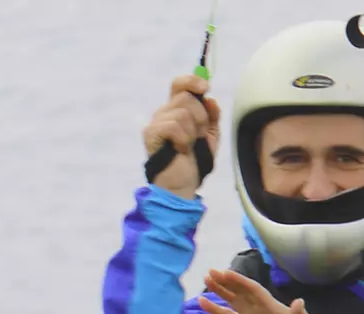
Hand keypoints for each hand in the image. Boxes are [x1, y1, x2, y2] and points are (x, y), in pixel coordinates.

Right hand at [143, 74, 219, 199]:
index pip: (179, 85)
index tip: (205, 86)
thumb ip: (212, 117)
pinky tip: (180, 149)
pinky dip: (183, 139)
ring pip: (182, 112)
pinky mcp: (151, 133)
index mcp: (178, 110)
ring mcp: (156, 122)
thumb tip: (210, 99)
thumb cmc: (196, 160)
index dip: (192, 81)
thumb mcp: (210, 136)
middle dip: (201, 117)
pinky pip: (174, 126)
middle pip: (186, 97)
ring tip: (188, 145)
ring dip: (192, 132)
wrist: (184, 183)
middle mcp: (164, 112)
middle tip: (198, 135)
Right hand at [198, 269, 329, 313]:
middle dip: (226, 281)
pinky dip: (215, 310)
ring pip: (232, 300)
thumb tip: (299, 302)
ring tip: (205, 280)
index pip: (253, 290)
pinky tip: (202, 302)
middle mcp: (259, 308)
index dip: (240, 281)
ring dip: (219, 291)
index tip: (224, 272)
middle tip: (209, 272)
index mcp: (272, 306)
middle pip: (240, 291)